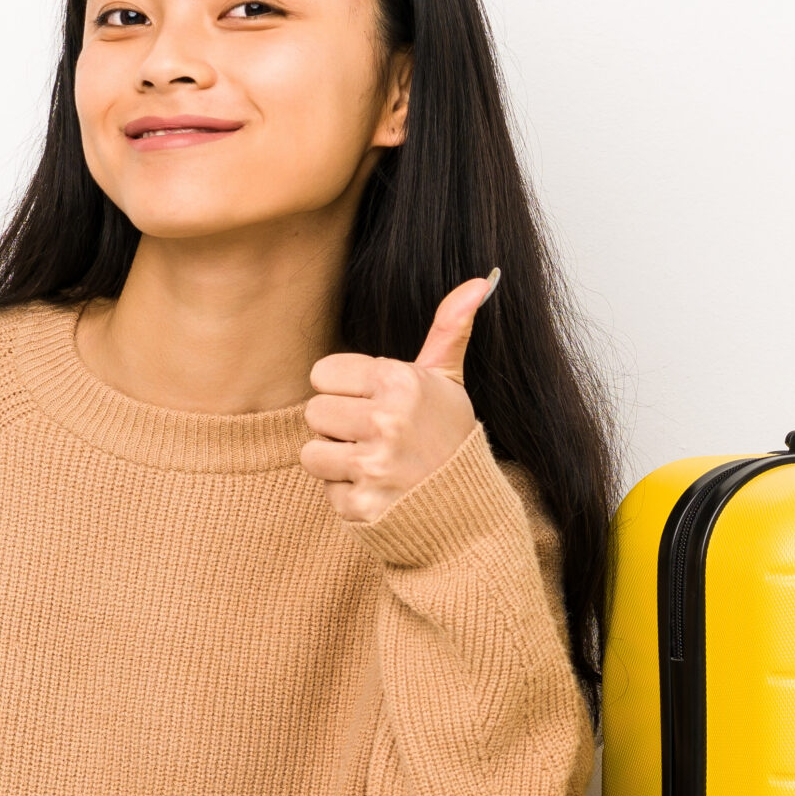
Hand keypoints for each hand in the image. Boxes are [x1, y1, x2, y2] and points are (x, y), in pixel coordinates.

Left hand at [301, 270, 494, 525]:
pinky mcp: (362, 505)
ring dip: (337, 462)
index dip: (344, 390)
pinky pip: (327, 490)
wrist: (470, 515)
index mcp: (402, 383)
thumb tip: (482, 280)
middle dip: (339, 427)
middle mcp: (388, 422)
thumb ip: (450, 329)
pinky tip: (380, 493)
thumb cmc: (450, 440)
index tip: (374, 404)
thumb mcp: (449, 383)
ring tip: (375, 464)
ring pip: (312, 452)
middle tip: (375, 438)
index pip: (323, 373)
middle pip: (314, 411)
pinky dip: (349, 495)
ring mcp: (375, 466)